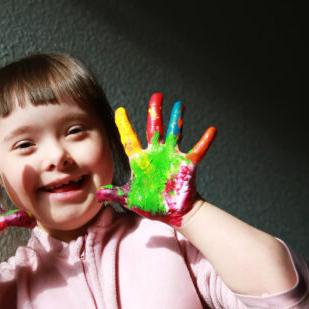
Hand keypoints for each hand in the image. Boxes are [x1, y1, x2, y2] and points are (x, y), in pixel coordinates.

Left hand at [97, 93, 215, 225]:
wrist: (173, 213)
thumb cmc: (152, 205)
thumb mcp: (129, 199)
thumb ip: (114, 194)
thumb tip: (97, 194)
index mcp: (141, 161)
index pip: (130, 139)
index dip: (124, 125)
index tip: (120, 110)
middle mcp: (156, 154)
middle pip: (154, 128)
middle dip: (155, 112)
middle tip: (157, 95)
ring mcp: (172, 157)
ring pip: (175, 133)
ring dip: (177, 119)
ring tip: (179, 104)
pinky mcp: (186, 165)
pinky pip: (197, 151)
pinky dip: (205, 141)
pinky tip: (212, 130)